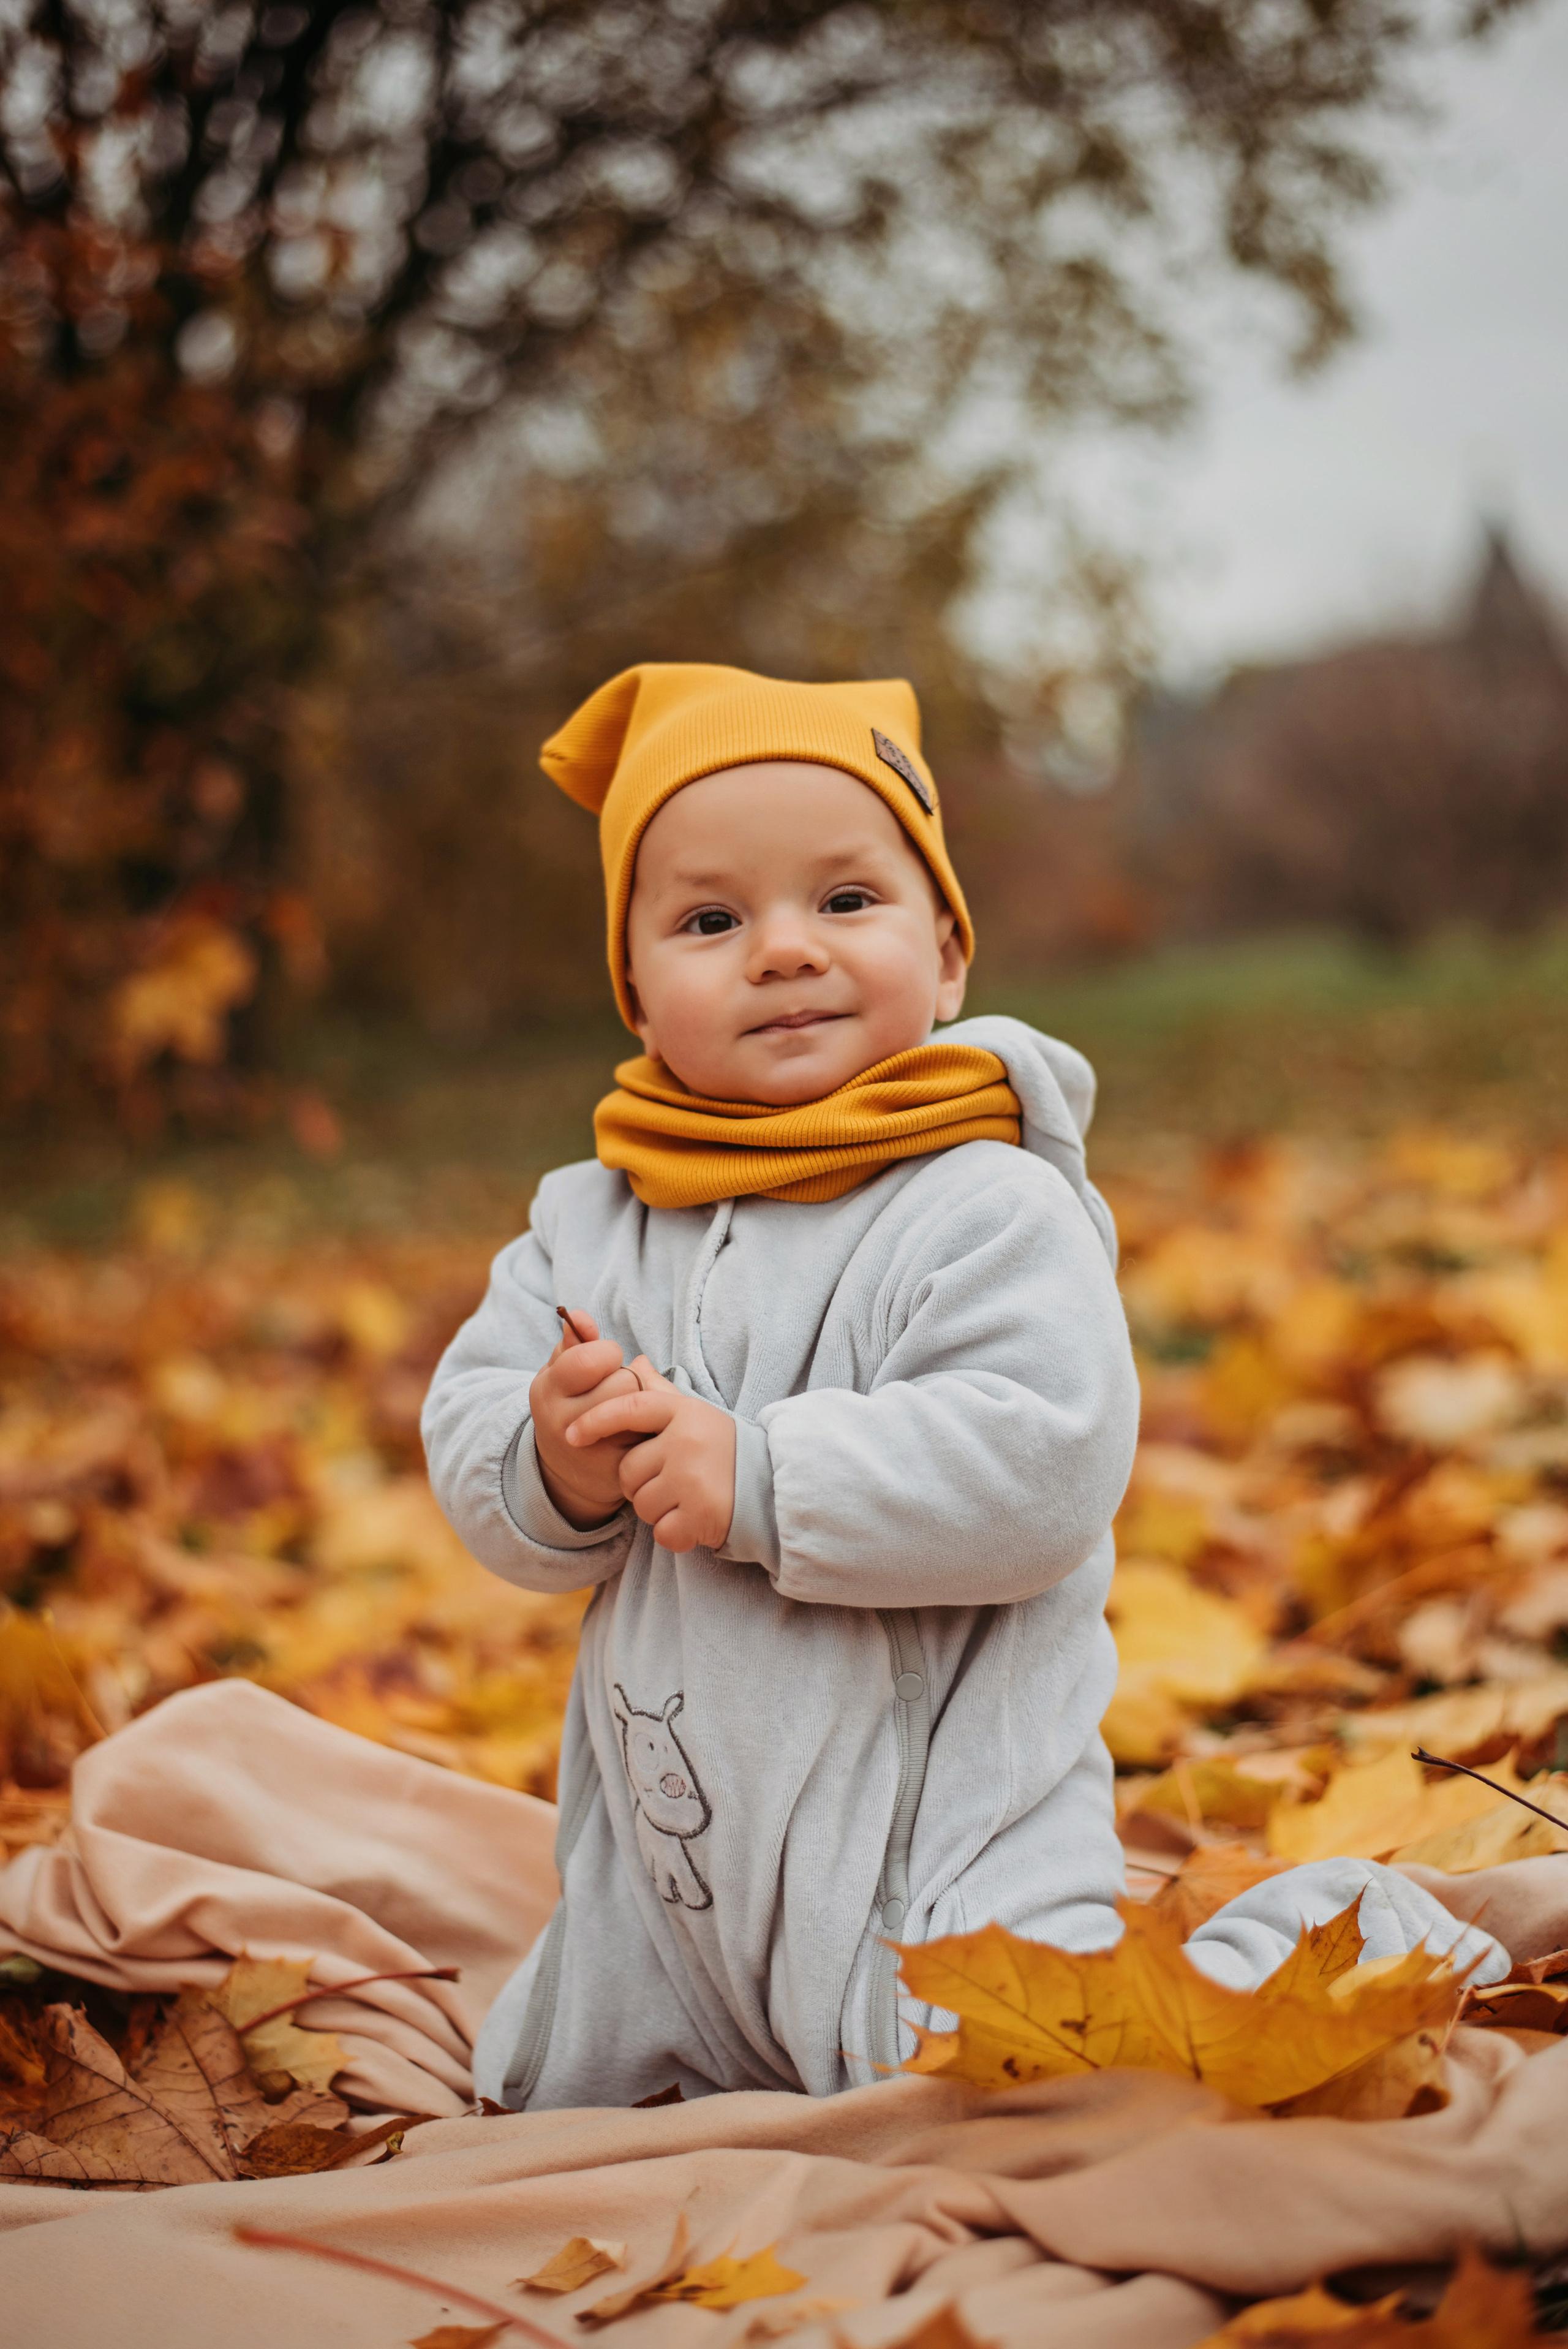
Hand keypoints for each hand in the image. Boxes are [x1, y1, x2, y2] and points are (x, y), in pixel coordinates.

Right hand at [529, 1311, 643, 1529]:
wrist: (569, 1469)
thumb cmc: (572, 1406)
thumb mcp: (563, 1373)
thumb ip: (575, 1342)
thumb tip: (581, 1316)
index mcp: (547, 1392)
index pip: (593, 1357)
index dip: (608, 1354)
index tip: (606, 1362)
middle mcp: (562, 1424)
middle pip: (624, 1382)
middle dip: (628, 1379)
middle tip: (619, 1390)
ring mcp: (589, 1453)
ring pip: (640, 1408)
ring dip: (644, 1403)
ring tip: (629, 1409)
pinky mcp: (616, 1473)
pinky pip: (651, 1437)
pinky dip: (652, 1430)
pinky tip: (639, 1433)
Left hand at [567, 1364, 736, 1553]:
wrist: (773, 1487)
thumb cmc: (725, 1450)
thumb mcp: (696, 1414)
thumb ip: (662, 1391)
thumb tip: (635, 1362)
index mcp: (683, 1412)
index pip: (629, 1408)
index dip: (596, 1420)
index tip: (571, 1434)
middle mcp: (686, 1441)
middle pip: (629, 1470)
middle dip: (642, 1483)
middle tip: (675, 1482)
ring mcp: (693, 1478)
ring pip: (641, 1504)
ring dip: (659, 1510)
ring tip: (689, 1499)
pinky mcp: (701, 1514)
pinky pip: (661, 1532)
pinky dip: (675, 1534)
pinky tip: (695, 1522)